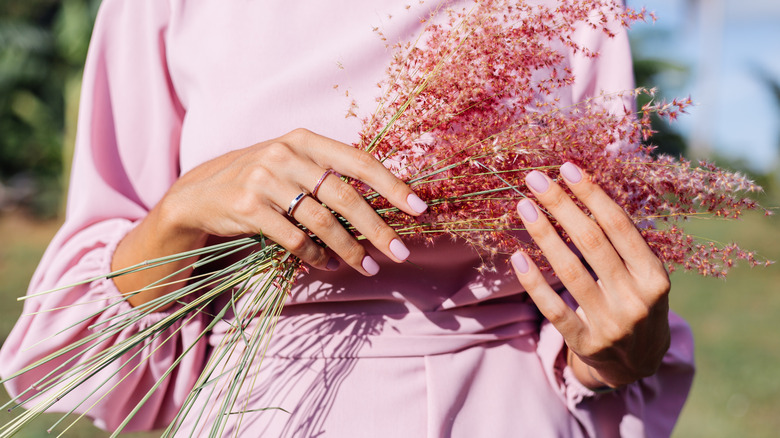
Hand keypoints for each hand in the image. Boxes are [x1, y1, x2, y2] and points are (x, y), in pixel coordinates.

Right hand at [113, 129, 426, 307]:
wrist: (200, 192)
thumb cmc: (261, 180)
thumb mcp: (292, 164)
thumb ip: (328, 174)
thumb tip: (383, 203)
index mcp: (305, 140)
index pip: (358, 161)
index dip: (392, 185)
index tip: (419, 207)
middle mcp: (286, 154)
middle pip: (344, 195)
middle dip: (376, 228)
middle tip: (399, 252)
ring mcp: (265, 179)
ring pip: (321, 221)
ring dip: (349, 249)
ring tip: (368, 267)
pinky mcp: (248, 206)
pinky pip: (293, 238)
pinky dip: (315, 255)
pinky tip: (326, 265)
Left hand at [510, 162, 670, 387]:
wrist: (638, 363)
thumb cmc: (636, 302)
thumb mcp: (644, 274)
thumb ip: (622, 241)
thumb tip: (584, 188)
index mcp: (655, 276)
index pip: (619, 226)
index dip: (592, 194)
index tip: (566, 168)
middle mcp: (636, 300)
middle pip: (591, 242)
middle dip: (561, 205)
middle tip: (535, 179)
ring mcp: (611, 324)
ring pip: (570, 271)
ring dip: (544, 234)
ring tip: (524, 206)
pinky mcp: (586, 343)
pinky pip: (554, 309)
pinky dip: (534, 282)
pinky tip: (517, 256)